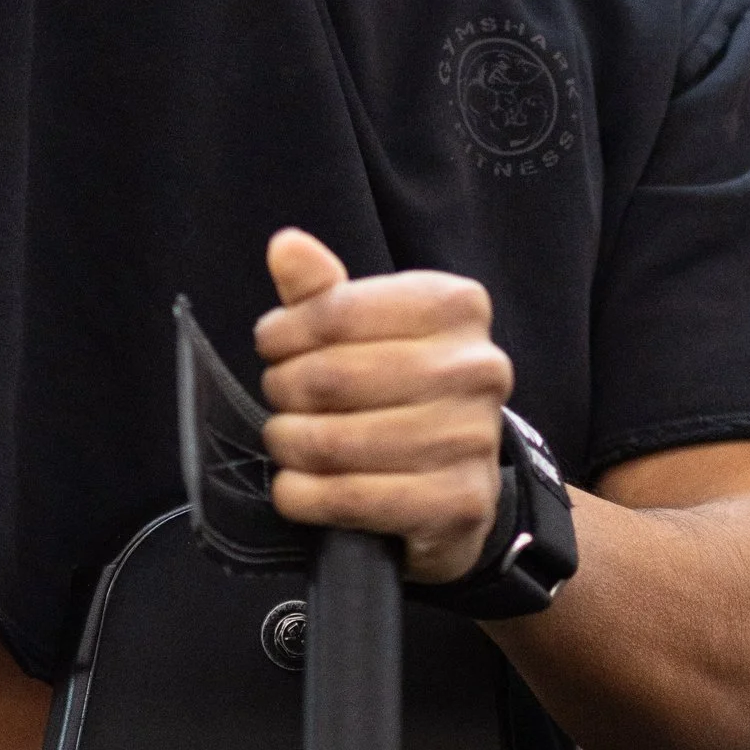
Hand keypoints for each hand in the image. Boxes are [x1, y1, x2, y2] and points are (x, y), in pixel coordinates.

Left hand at [254, 229, 510, 587]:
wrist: (457, 482)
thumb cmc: (402, 387)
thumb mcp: (367, 329)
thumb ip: (324, 290)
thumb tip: (285, 246)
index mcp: (456, 307)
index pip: (337, 310)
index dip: (284, 331)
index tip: (271, 346)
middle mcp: (477, 368)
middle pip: (332, 377)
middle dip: (283, 389)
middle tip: (278, 397)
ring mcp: (473, 438)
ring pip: (335, 442)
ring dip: (289, 443)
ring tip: (286, 439)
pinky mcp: (458, 503)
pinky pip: (351, 499)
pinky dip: (303, 495)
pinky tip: (296, 486)